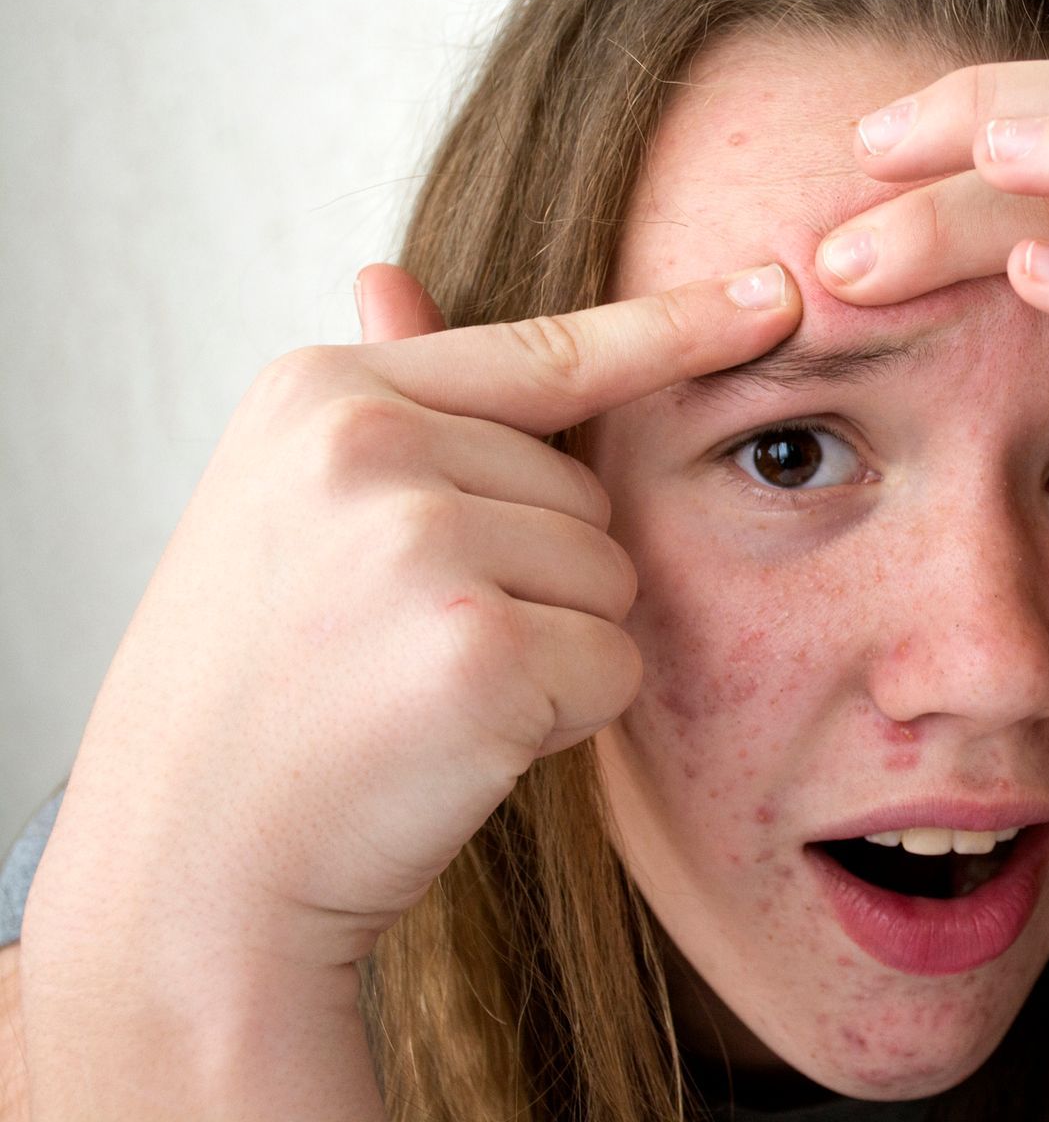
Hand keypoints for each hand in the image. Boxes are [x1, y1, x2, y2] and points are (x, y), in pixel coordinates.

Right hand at [27, 260, 799, 971]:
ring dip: (550, 649)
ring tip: (418, 689)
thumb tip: (392, 273)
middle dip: (536, 581)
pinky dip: (562, 717)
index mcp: (326, 391)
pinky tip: (454, 741)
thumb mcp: (285, 506)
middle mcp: (370, 444)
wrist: (188, 862)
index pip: (546, 349)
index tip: (773, 291)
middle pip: (588, 495)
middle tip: (405, 644)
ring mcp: (422, 542)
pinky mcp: (480, 649)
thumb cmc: (255, 688)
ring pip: (611, 579)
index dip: (674, 325)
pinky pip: (614, 664)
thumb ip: (380, 400)